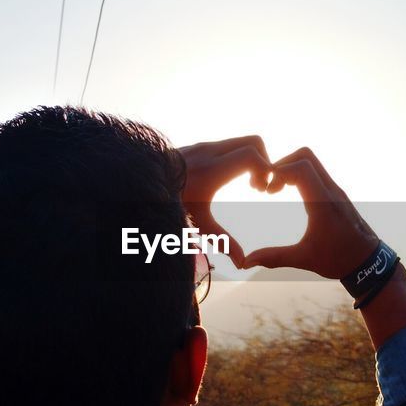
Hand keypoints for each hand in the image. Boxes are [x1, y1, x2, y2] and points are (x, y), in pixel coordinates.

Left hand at [178, 136, 272, 266]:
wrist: (139, 186)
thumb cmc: (169, 207)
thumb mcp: (197, 224)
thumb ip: (223, 241)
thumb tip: (242, 264)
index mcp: (213, 169)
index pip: (252, 155)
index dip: (266, 169)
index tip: (262, 190)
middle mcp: (209, 152)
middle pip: (253, 141)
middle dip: (264, 160)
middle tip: (258, 186)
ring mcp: (203, 145)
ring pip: (241, 141)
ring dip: (250, 159)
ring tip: (247, 185)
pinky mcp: (198, 145)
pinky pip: (227, 144)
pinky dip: (236, 157)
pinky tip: (228, 179)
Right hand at [243, 147, 379, 278]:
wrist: (369, 262)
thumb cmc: (339, 260)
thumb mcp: (304, 259)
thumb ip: (274, 258)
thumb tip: (246, 262)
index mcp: (323, 203)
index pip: (301, 168)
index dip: (278, 172)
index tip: (267, 191)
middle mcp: (331, 191)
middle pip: (306, 155)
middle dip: (283, 164)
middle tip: (270, 185)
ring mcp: (336, 191)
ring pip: (313, 162)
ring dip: (292, 168)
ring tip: (277, 188)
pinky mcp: (337, 194)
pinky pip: (318, 172)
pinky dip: (301, 174)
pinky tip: (291, 192)